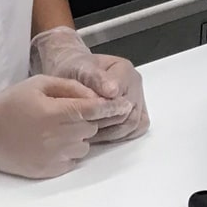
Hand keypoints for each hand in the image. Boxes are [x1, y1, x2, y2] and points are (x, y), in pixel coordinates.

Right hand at [0, 75, 127, 177]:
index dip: (112, 107)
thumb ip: (70, 87)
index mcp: (55, 112)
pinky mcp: (50, 171)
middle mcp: (58, 137)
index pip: (94, 110)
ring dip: (79, 136)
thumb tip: (95, 95)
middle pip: (92, 127)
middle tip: (69, 112)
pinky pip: (73, 160)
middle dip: (88, 119)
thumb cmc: (10, 105)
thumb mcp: (39, 84)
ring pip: (85, 145)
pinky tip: (51, 142)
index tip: (125, 106)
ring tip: (56, 128)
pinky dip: (70, 151)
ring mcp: (54, 157)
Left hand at [30, 27, 149, 142]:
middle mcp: (134, 85)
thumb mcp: (80, 69)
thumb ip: (96, 78)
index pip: (121, 98)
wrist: (70, 73)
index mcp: (124, 70)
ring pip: (132, 126)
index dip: (104, 110)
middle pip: (128, 115)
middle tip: (83, 126)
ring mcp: (136, 100)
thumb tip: (113, 91)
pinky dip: (117, 137)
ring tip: (89, 132)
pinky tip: (99, 135)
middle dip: (104, 124)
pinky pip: (133, 131)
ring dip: (110, 133)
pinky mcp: (134, 114)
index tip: (87, 114)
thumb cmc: (75, 70)